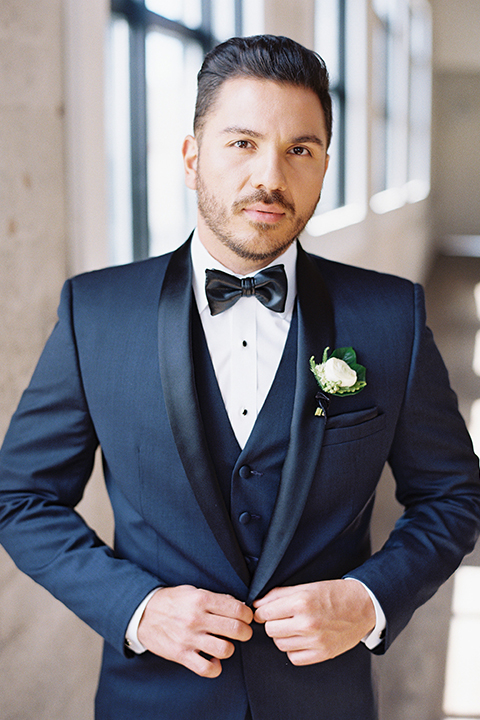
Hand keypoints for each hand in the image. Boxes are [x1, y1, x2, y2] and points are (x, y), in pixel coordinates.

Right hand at [137, 585, 252, 677]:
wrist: (143, 614)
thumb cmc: (171, 601)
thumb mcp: (192, 590)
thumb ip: (214, 598)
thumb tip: (236, 605)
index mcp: (201, 599)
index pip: (236, 608)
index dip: (247, 615)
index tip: (247, 617)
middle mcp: (196, 618)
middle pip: (235, 629)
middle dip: (245, 632)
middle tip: (243, 632)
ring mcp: (189, 638)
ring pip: (224, 650)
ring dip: (230, 649)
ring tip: (225, 644)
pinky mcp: (181, 655)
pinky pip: (206, 668)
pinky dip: (215, 667)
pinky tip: (213, 659)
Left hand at [253, 579, 374, 665]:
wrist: (363, 605)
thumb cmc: (334, 593)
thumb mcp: (306, 586)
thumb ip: (279, 595)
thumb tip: (257, 604)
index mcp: (301, 602)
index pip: (265, 613)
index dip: (262, 611)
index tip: (265, 611)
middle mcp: (307, 623)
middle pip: (270, 630)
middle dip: (272, 623)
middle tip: (281, 618)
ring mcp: (315, 641)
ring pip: (280, 644)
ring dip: (282, 636)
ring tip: (294, 627)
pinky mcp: (323, 654)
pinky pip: (294, 658)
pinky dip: (294, 650)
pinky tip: (301, 639)